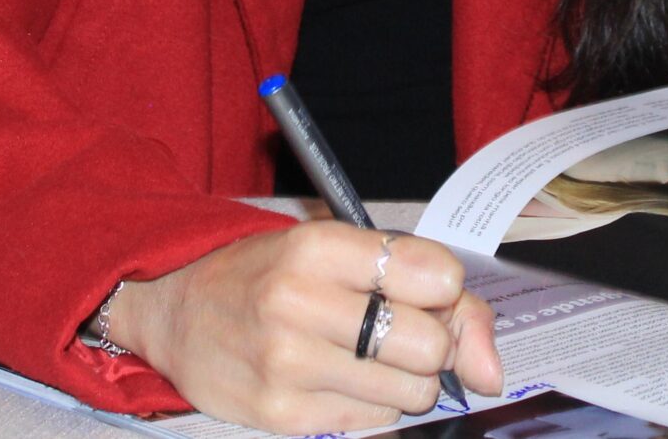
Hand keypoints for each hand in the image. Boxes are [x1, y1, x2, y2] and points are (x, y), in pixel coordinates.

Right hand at [106, 222, 504, 433]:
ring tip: (364, 355)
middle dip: (430, 344)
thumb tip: (491, 371)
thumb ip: (429, 290)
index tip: (420, 291)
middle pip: (430, 344)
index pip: (437, 277)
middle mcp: (298, 303)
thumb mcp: (337, 250)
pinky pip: (376, 421)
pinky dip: (374, 404)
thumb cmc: (269, 275)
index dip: (444, 291)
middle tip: (398, 330)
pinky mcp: (282, 415)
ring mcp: (288, 365)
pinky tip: (340, 380)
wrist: (176, 314)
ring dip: (405, 379)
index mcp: (317, 246)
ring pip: (411, 391)